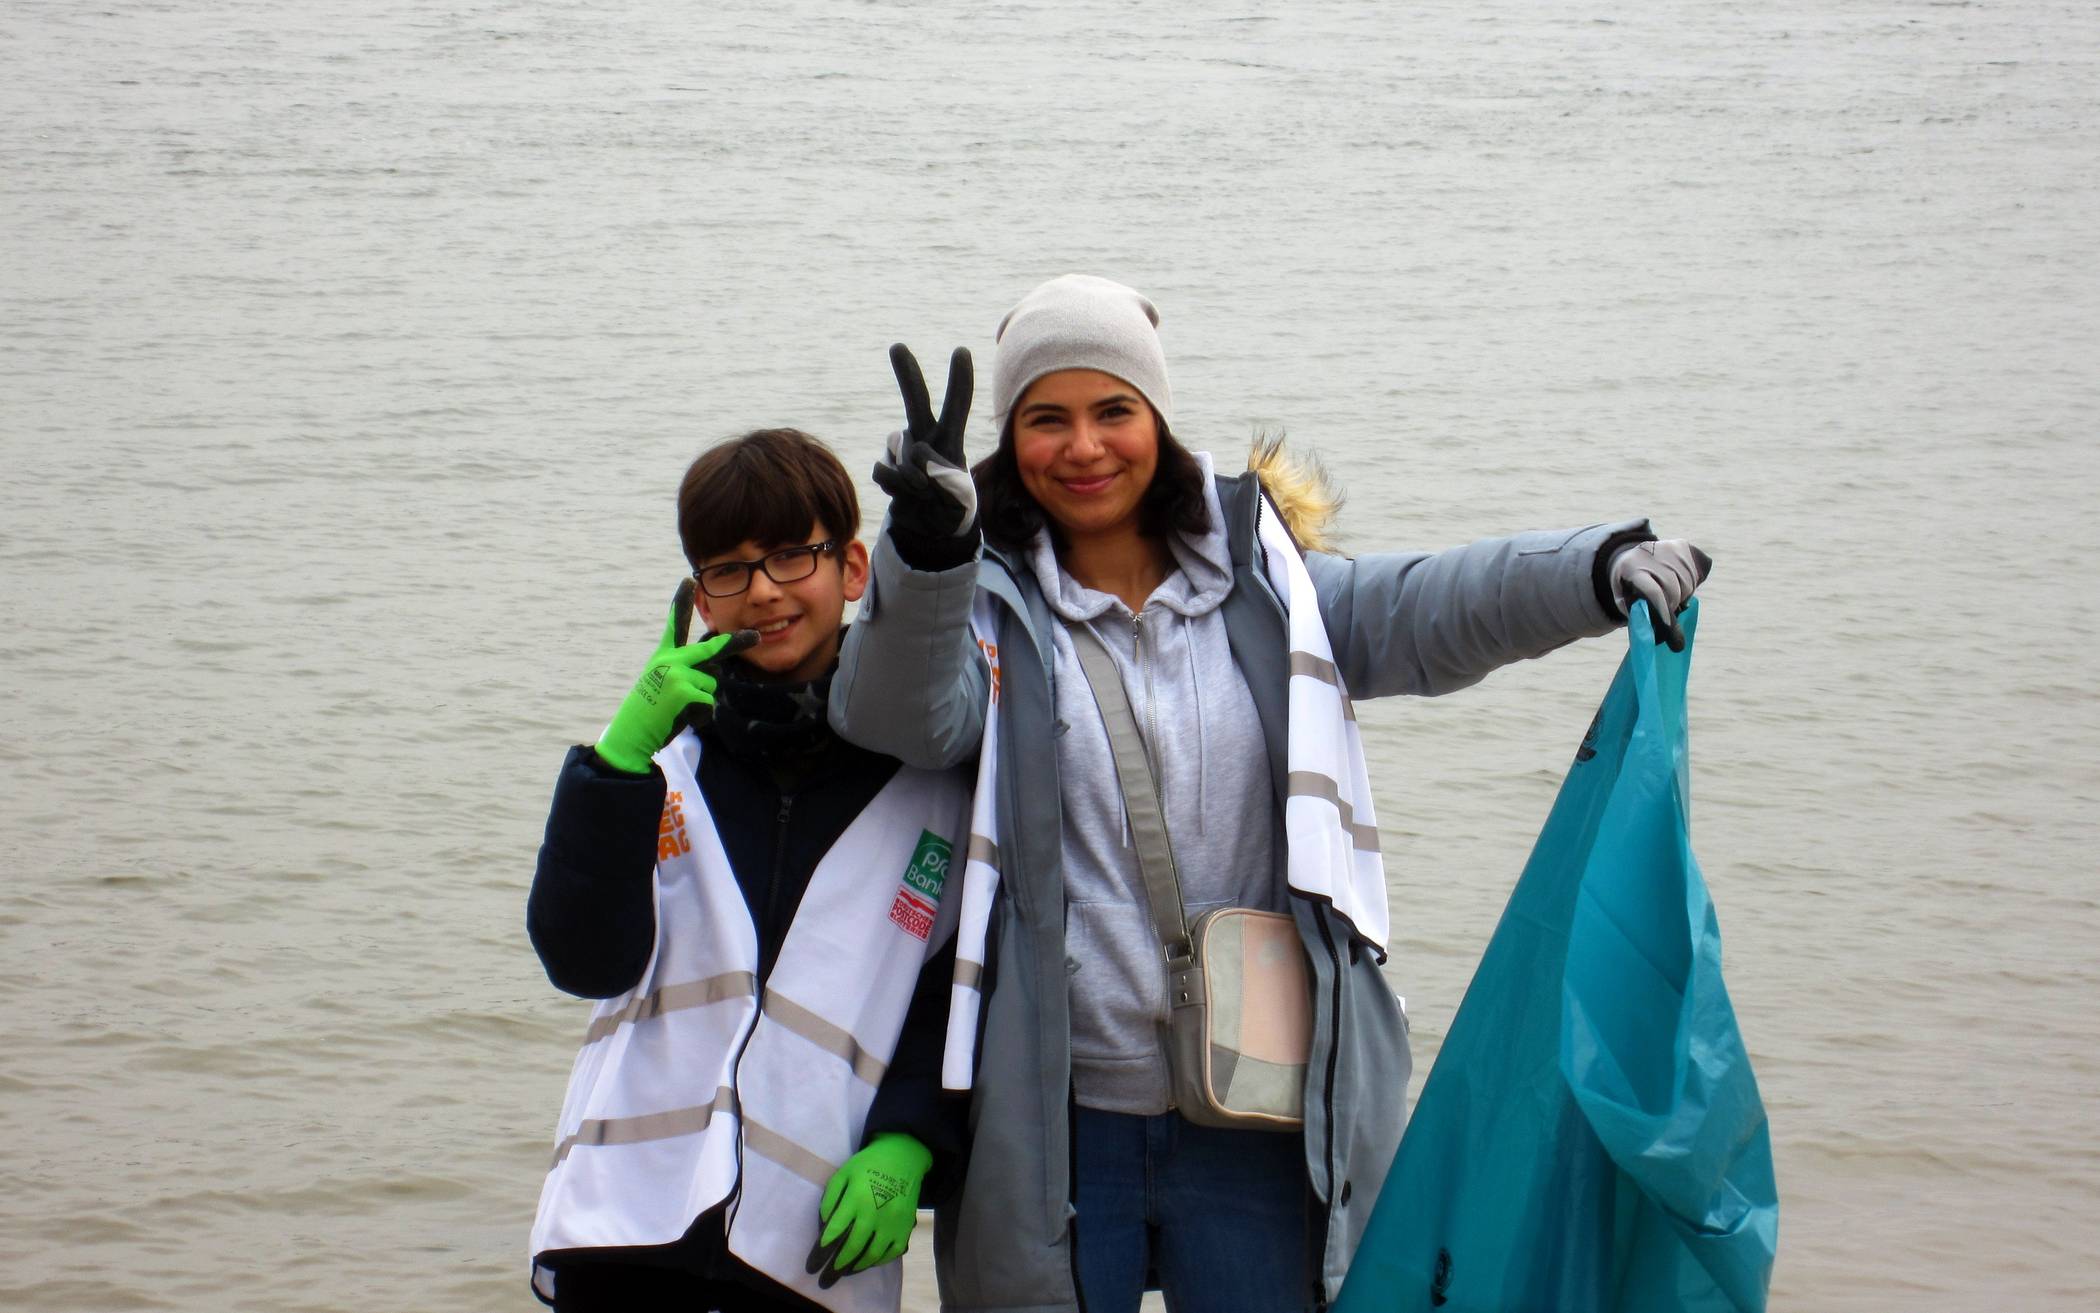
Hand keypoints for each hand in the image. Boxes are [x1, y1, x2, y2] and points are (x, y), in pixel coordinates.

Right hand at [592, 579, 757, 773]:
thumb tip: (715, 666)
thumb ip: (686, 669)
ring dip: (702, 699)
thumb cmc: (651, 710)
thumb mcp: (663, 682)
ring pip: (711, 682)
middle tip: (756, 637)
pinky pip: (707, 701)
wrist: (631, 733)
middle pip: (711, 649)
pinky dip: (700, 714)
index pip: (675, 623)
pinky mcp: (682, 690)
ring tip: (679, 707)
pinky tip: (680, 716)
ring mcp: (676, 672)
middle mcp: (669, 659)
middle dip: (736, 643)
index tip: (688, 580)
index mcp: (663, 655)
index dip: (681, 601)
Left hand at [805, 1131, 931, 1287]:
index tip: (813, 1265)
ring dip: (855, 1267)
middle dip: (835, 1267)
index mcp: (856, 1198)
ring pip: (872, 1254)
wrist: (904, 1157)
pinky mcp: (905, 1227)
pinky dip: (877, 1262)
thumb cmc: (868, 1164)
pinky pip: (891, 1253)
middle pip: (852, 1248)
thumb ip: (830, 1198)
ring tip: (843, 1272)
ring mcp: (892, 1223)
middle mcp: (875, 1214)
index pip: (835, 1231)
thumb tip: (824, 1226)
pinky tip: (866, 1263)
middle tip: (825, 1280)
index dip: (822, 1251)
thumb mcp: (843, 1173)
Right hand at [873, 344, 976, 540]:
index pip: (957, 407)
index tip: (960, 351)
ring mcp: (904, 452)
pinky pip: (886, 473)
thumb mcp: (959, 499)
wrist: (929, 530)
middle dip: (907, 374)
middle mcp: (925, 438)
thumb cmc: (952, 509)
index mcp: (949, 440)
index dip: (959, 381)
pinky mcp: (887, 468)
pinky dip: (897, 488)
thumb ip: (943, 478)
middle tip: (897, 346)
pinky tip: (907, 496)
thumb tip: (916, 458)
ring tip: (926, 495)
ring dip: (915, 479)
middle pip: (917, 402)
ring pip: (903, 451)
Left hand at [1608, 539, 1712, 651]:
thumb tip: (1675, 643)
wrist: (1629, 558)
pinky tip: (1676, 582)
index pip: (1653, 592)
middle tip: (1665, 610)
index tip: (1669, 627)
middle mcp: (1649, 553)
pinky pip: (1695, 574)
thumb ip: (1644, 619)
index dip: (1663, 611)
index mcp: (1630, 568)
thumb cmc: (1628, 588)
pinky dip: (1689, 584)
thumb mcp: (1625, 603)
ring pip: (1687, 583)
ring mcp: (1667, 547)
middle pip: (1672, 589)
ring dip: (1681, 595)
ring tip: (1668, 593)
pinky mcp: (1681, 546)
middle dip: (1672, 605)